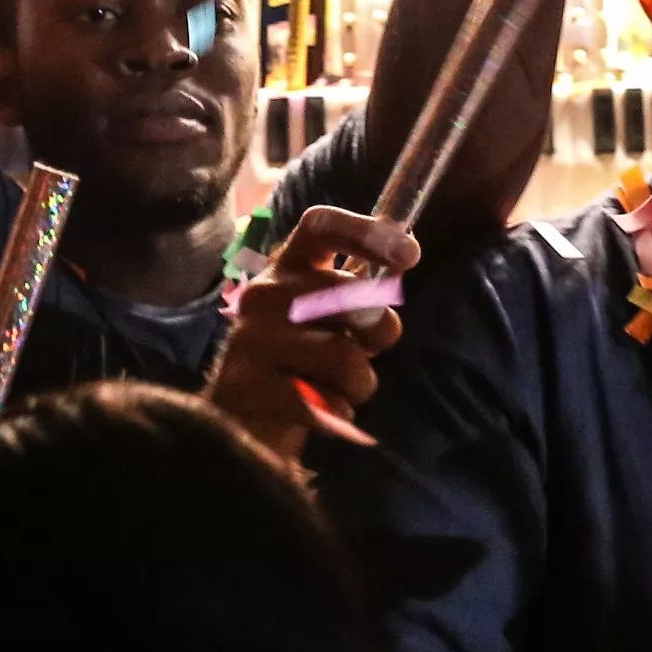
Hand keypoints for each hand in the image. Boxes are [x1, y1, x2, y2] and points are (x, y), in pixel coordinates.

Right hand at [207, 205, 419, 461]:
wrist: (243, 424)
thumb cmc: (302, 363)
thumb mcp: (334, 320)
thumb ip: (364, 292)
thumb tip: (402, 260)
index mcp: (288, 267)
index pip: (321, 228)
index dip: (366, 233)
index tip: (409, 254)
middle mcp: (264, 293)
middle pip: (347, 296)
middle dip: (381, 331)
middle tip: (371, 352)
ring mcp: (249, 337)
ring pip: (343, 357)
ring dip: (360, 383)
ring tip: (340, 389)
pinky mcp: (241, 384)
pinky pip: (320, 402)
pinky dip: (337, 413)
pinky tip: (322, 411)